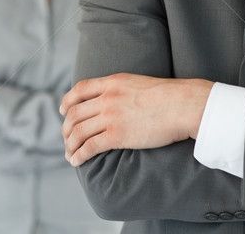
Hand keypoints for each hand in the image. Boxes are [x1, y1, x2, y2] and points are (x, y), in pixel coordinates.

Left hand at [60, 73, 212, 166]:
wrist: (181, 104)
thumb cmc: (168, 96)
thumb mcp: (138, 83)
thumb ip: (122, 90)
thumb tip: (117, 100)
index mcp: (113, 82)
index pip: (80, 89)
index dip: (67, 101)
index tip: (63, 110)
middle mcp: (107, 98)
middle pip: (75, 112)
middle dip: (66, 128)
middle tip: (66, 138)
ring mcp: (111, 116)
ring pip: (78, 131)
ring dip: (70, 144)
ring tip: (69, 154)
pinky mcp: (117, 135)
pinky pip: (89, 147)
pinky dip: (79, 155)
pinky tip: (77, 161)